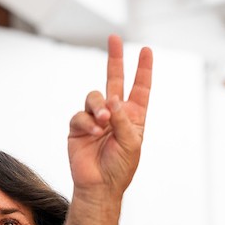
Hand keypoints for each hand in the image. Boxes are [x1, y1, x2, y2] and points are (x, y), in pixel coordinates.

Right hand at [67, 35, 152, 195]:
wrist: (99, 186)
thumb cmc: (120, 168)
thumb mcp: (132, 142)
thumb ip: (123, 119)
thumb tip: (112, 99)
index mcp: (133, 116)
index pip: (139, 88)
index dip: (143, 69)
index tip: (146, 50)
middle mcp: (114, 114)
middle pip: (114, 79)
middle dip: (115, 58)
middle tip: (114, 38)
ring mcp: (95, 119)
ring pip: (94, 97)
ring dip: (98, 107)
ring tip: (103, 122)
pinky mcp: (78, 128)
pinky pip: (80, 115)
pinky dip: (87, 123)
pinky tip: (93, 134)